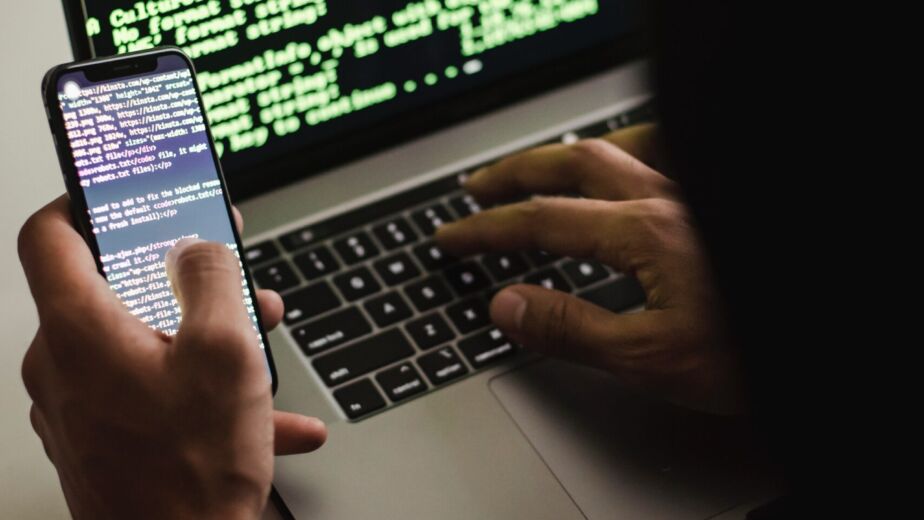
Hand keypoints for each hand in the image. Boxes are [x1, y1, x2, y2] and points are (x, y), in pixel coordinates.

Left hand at [19, 196, 326, 518]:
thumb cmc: (191, 472)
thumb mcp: (225, 352)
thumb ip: (211, 279)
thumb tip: (198, 246)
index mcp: (80, 331)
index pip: (49, 235)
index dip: (84, 200)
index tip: (118, 192)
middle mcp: (64, 367)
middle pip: (113, 291)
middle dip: (181, 279)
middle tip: (227, 275)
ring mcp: (77, 408)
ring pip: (140, 343)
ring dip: (201, 335)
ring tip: (258, 346)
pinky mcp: (99, 439)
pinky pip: (151, 393)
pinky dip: (200, 390)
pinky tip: (263, 414)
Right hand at [436, 124, 743, 413]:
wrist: (827, 343)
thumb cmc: (754, 352)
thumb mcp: (652, 358)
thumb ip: (573, 329)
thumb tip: (507, 305)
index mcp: (645, 234)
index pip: (543, 222)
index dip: (488, 229)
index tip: (453, 236)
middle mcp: (668, 200)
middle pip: (572, 165)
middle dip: (515, 175)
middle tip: (478, 189)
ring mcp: (693, 196)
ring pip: (617, 148)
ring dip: (564, 156)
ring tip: (537, 168)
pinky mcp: (710, 207)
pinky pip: (662, 154)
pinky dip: (627, 151)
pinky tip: (622, 165)